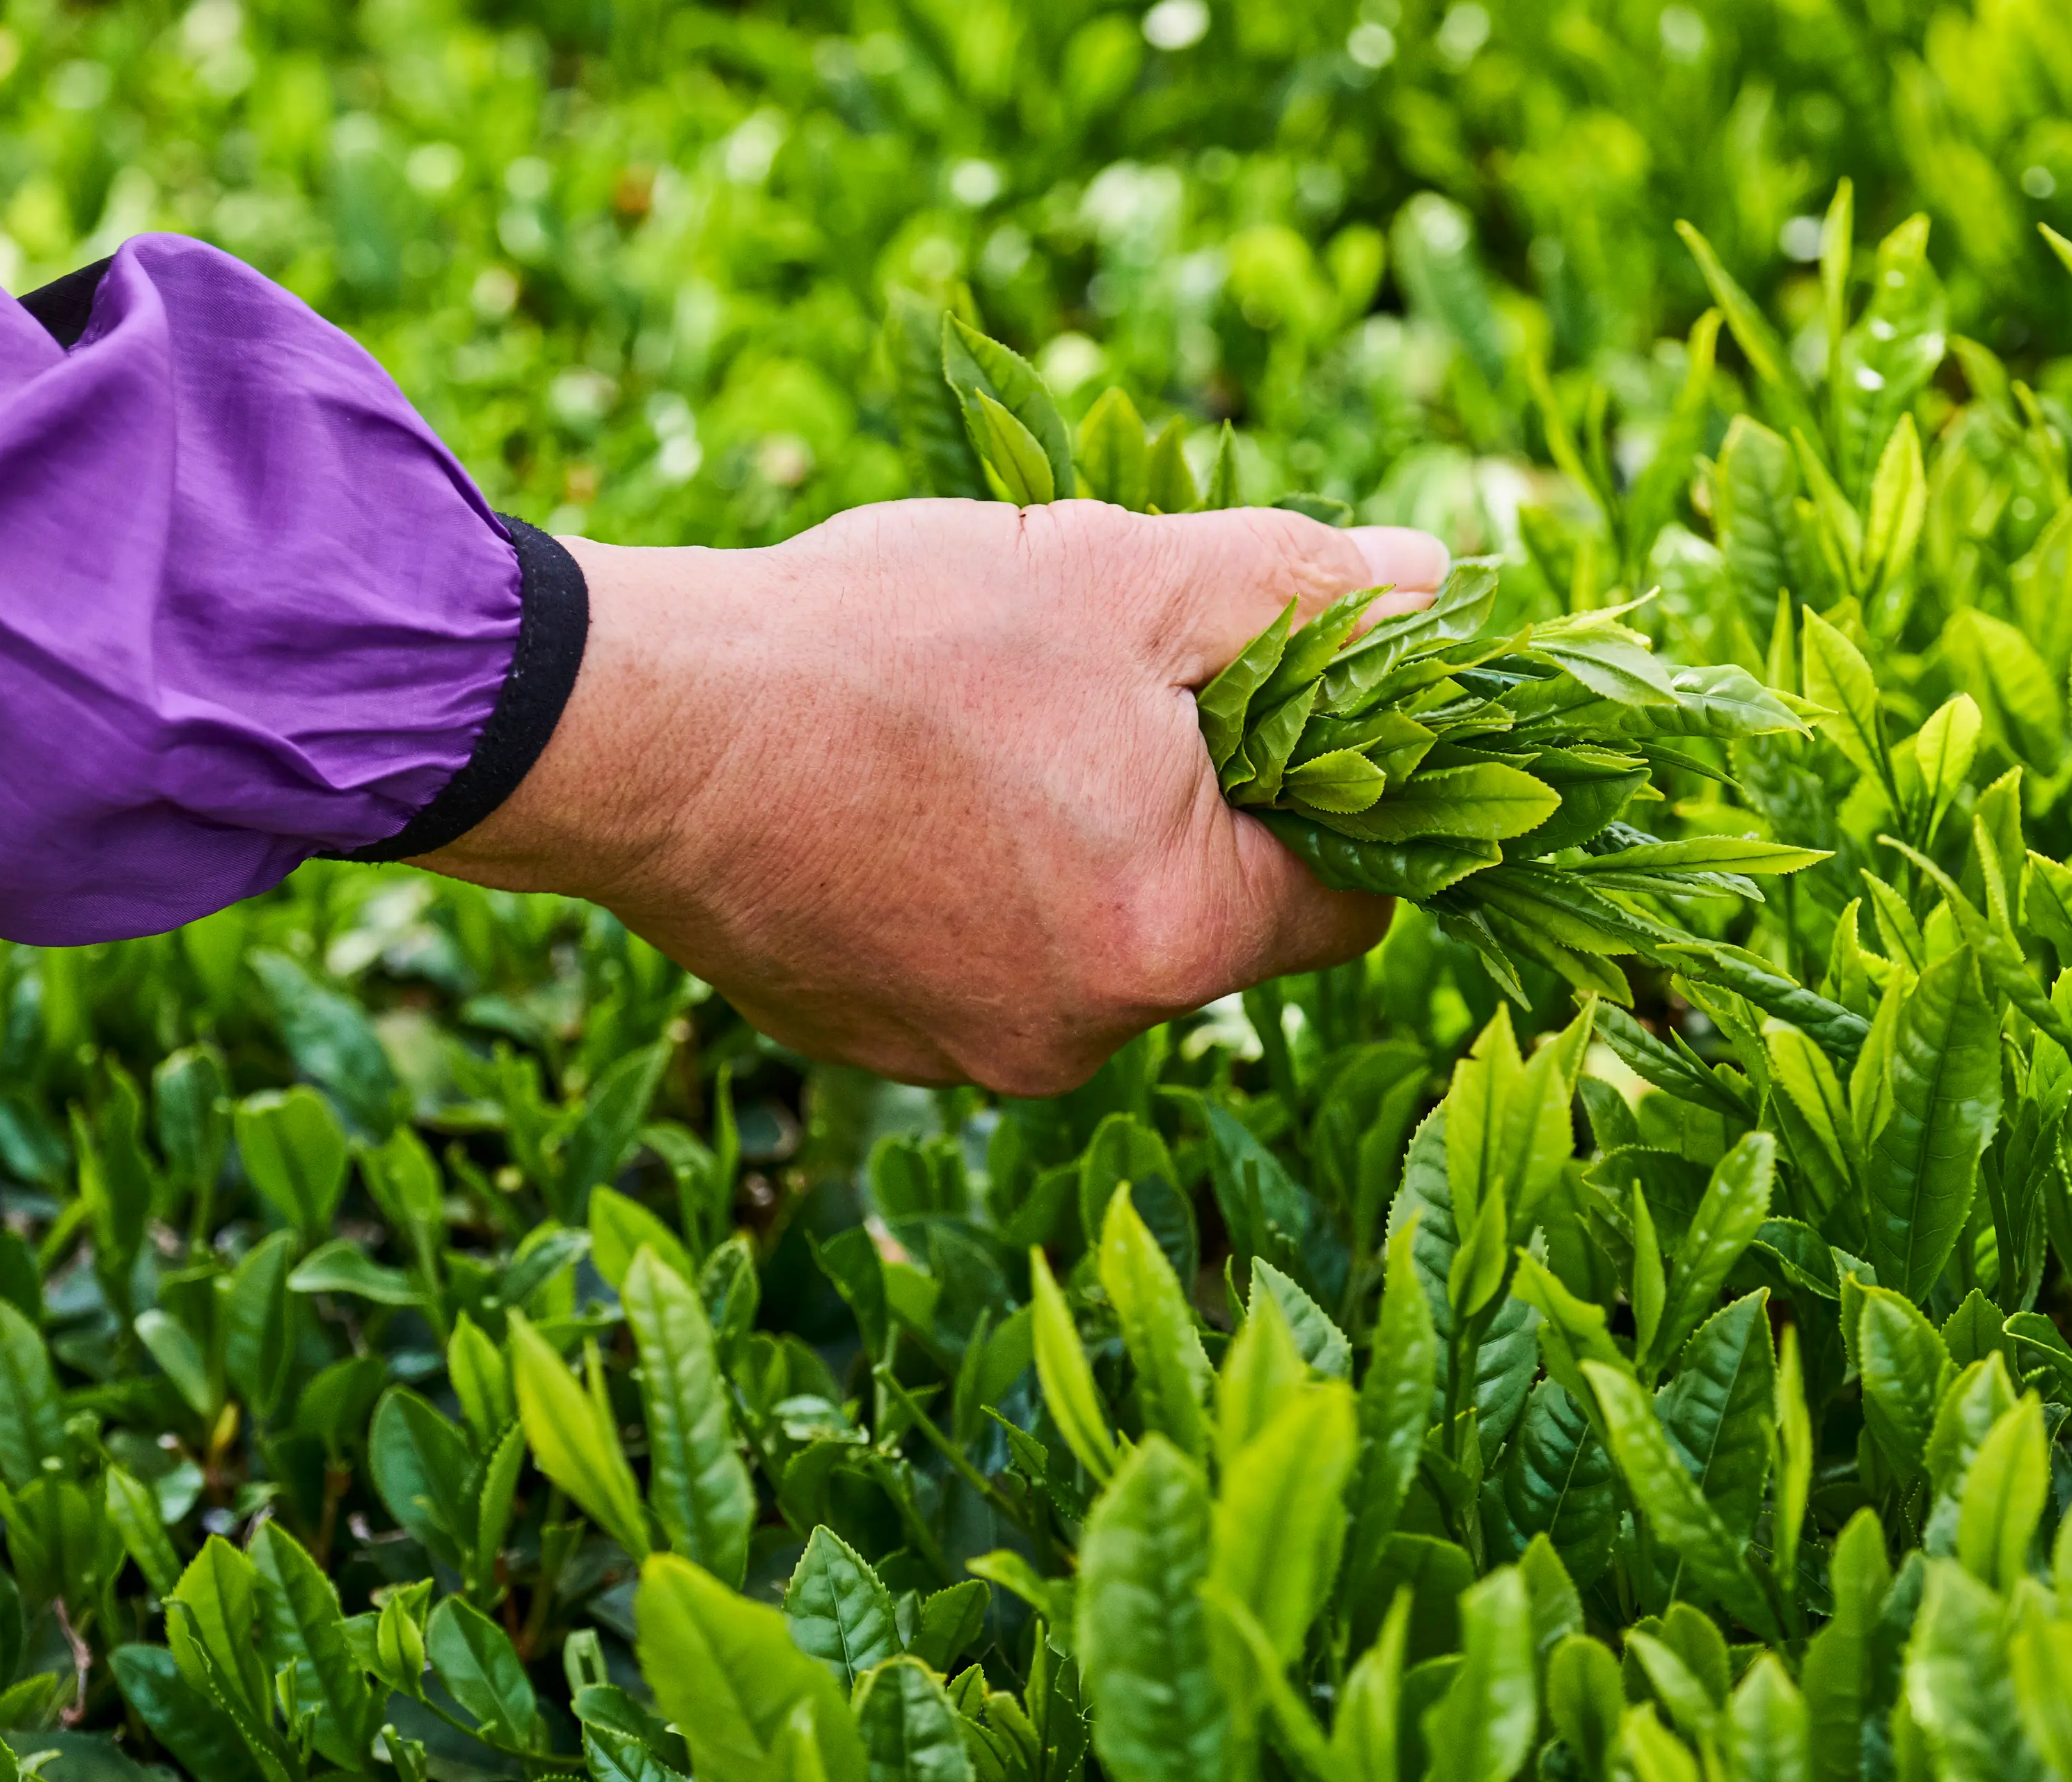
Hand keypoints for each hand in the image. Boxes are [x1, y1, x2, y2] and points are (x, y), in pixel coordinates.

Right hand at [418, 499, 1449, 1094]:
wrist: (641, 727)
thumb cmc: (894, 643)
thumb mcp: (1127, 575)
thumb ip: (1298, 590)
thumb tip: (1431, 586)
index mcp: (1177, 935)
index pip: (1349, 904)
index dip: (1349, 804)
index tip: (1299, 722)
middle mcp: (1087, 1033)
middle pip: (1215, 926)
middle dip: (1199, 813)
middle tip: (1121, 694)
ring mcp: (970, 1053)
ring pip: (1096, 946)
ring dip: (1082, 849)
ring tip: (996, 735)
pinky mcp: (876, 1043)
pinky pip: (985, 968)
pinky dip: (980, 892)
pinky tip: (915, 796)